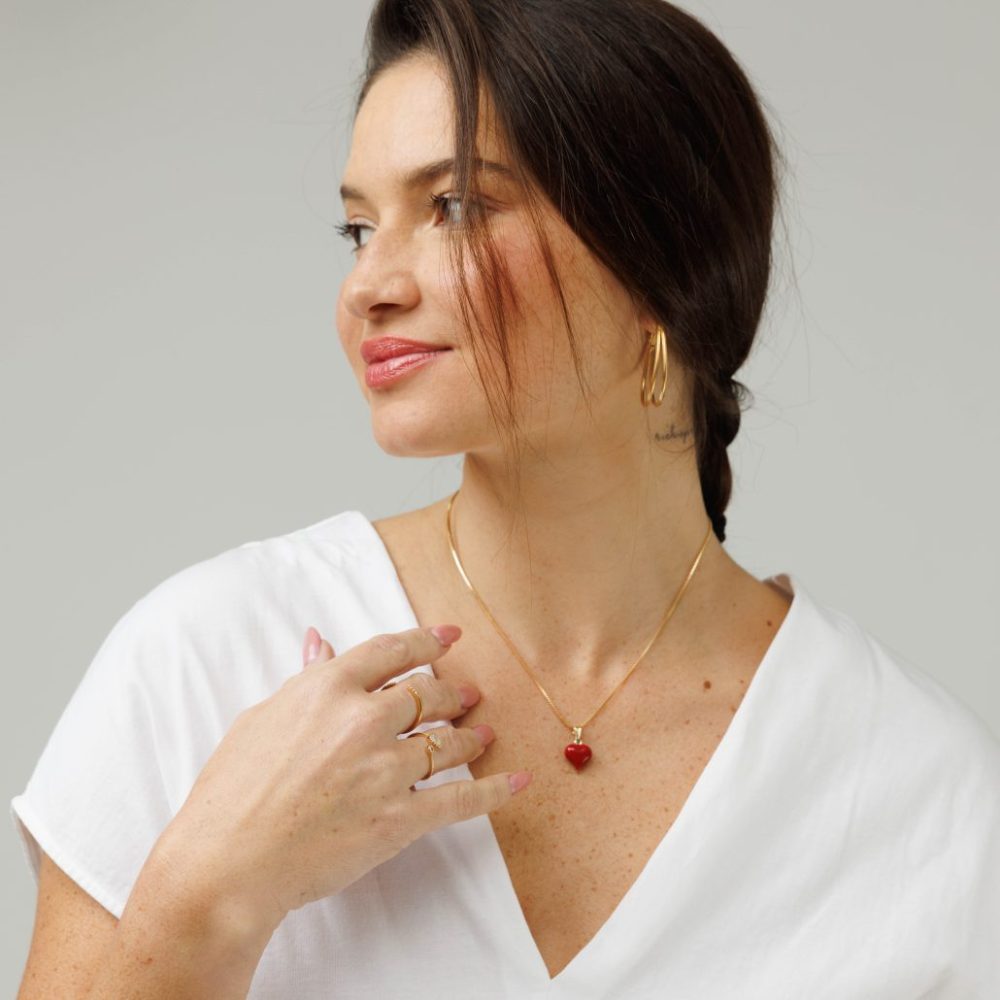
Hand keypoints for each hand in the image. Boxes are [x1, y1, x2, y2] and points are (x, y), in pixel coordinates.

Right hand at [149, 623, 531, 936]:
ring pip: (447, 742)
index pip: (392, 652)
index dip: (427, 641)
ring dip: (471, 737)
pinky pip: (460, 799)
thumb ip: (303, 680)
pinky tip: (517, 782)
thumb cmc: (231, 791)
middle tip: (469, 696)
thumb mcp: (262, 719)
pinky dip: (494, 791)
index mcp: (328, 689)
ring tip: (484, 734)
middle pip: (427, 695)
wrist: (227, 862)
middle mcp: (364, 720)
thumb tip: (320, 644)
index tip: (450, 636)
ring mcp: (387, 769)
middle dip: (453, 694)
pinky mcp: (400, 817)